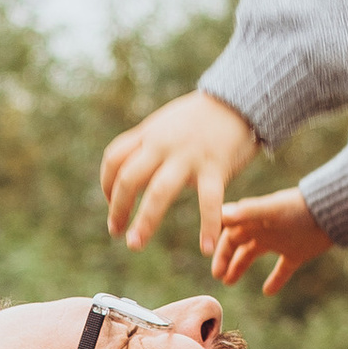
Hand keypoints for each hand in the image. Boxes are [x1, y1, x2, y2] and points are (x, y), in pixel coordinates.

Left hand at [100, 89, 260, 253]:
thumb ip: (148, 142)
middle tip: (116, 232)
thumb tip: (130, 166)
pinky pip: (209, 201)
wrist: (241, 100)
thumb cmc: (202, 116)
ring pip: (159, 192)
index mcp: (150, 134)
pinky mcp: (216, 167)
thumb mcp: (167, 123)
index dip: (107, 184)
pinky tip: (207, 248)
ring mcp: (189, 156)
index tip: (112, 202)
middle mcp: (163, 145)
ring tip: (134, 244)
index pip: (114, 159)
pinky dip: (208, 226)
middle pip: (129, 178)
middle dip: (118, 208)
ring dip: (145, 221)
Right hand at [208, 186, 331, 297]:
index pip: (229, 232)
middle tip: (217, 276)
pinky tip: (267, 292)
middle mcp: (263, 228)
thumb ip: (248, 212)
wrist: (330, 212)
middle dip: (225, 259)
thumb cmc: (299, 207)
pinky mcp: (296, 253)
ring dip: (239, 267)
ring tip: (228, 283)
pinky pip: (282, 269)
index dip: (219, 245)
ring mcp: (279, 241)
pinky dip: (275, 280)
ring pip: (252, 255)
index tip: (211, 260)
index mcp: (254, 218)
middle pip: (237, 244)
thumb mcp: (271, 210)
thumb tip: (221, 213)